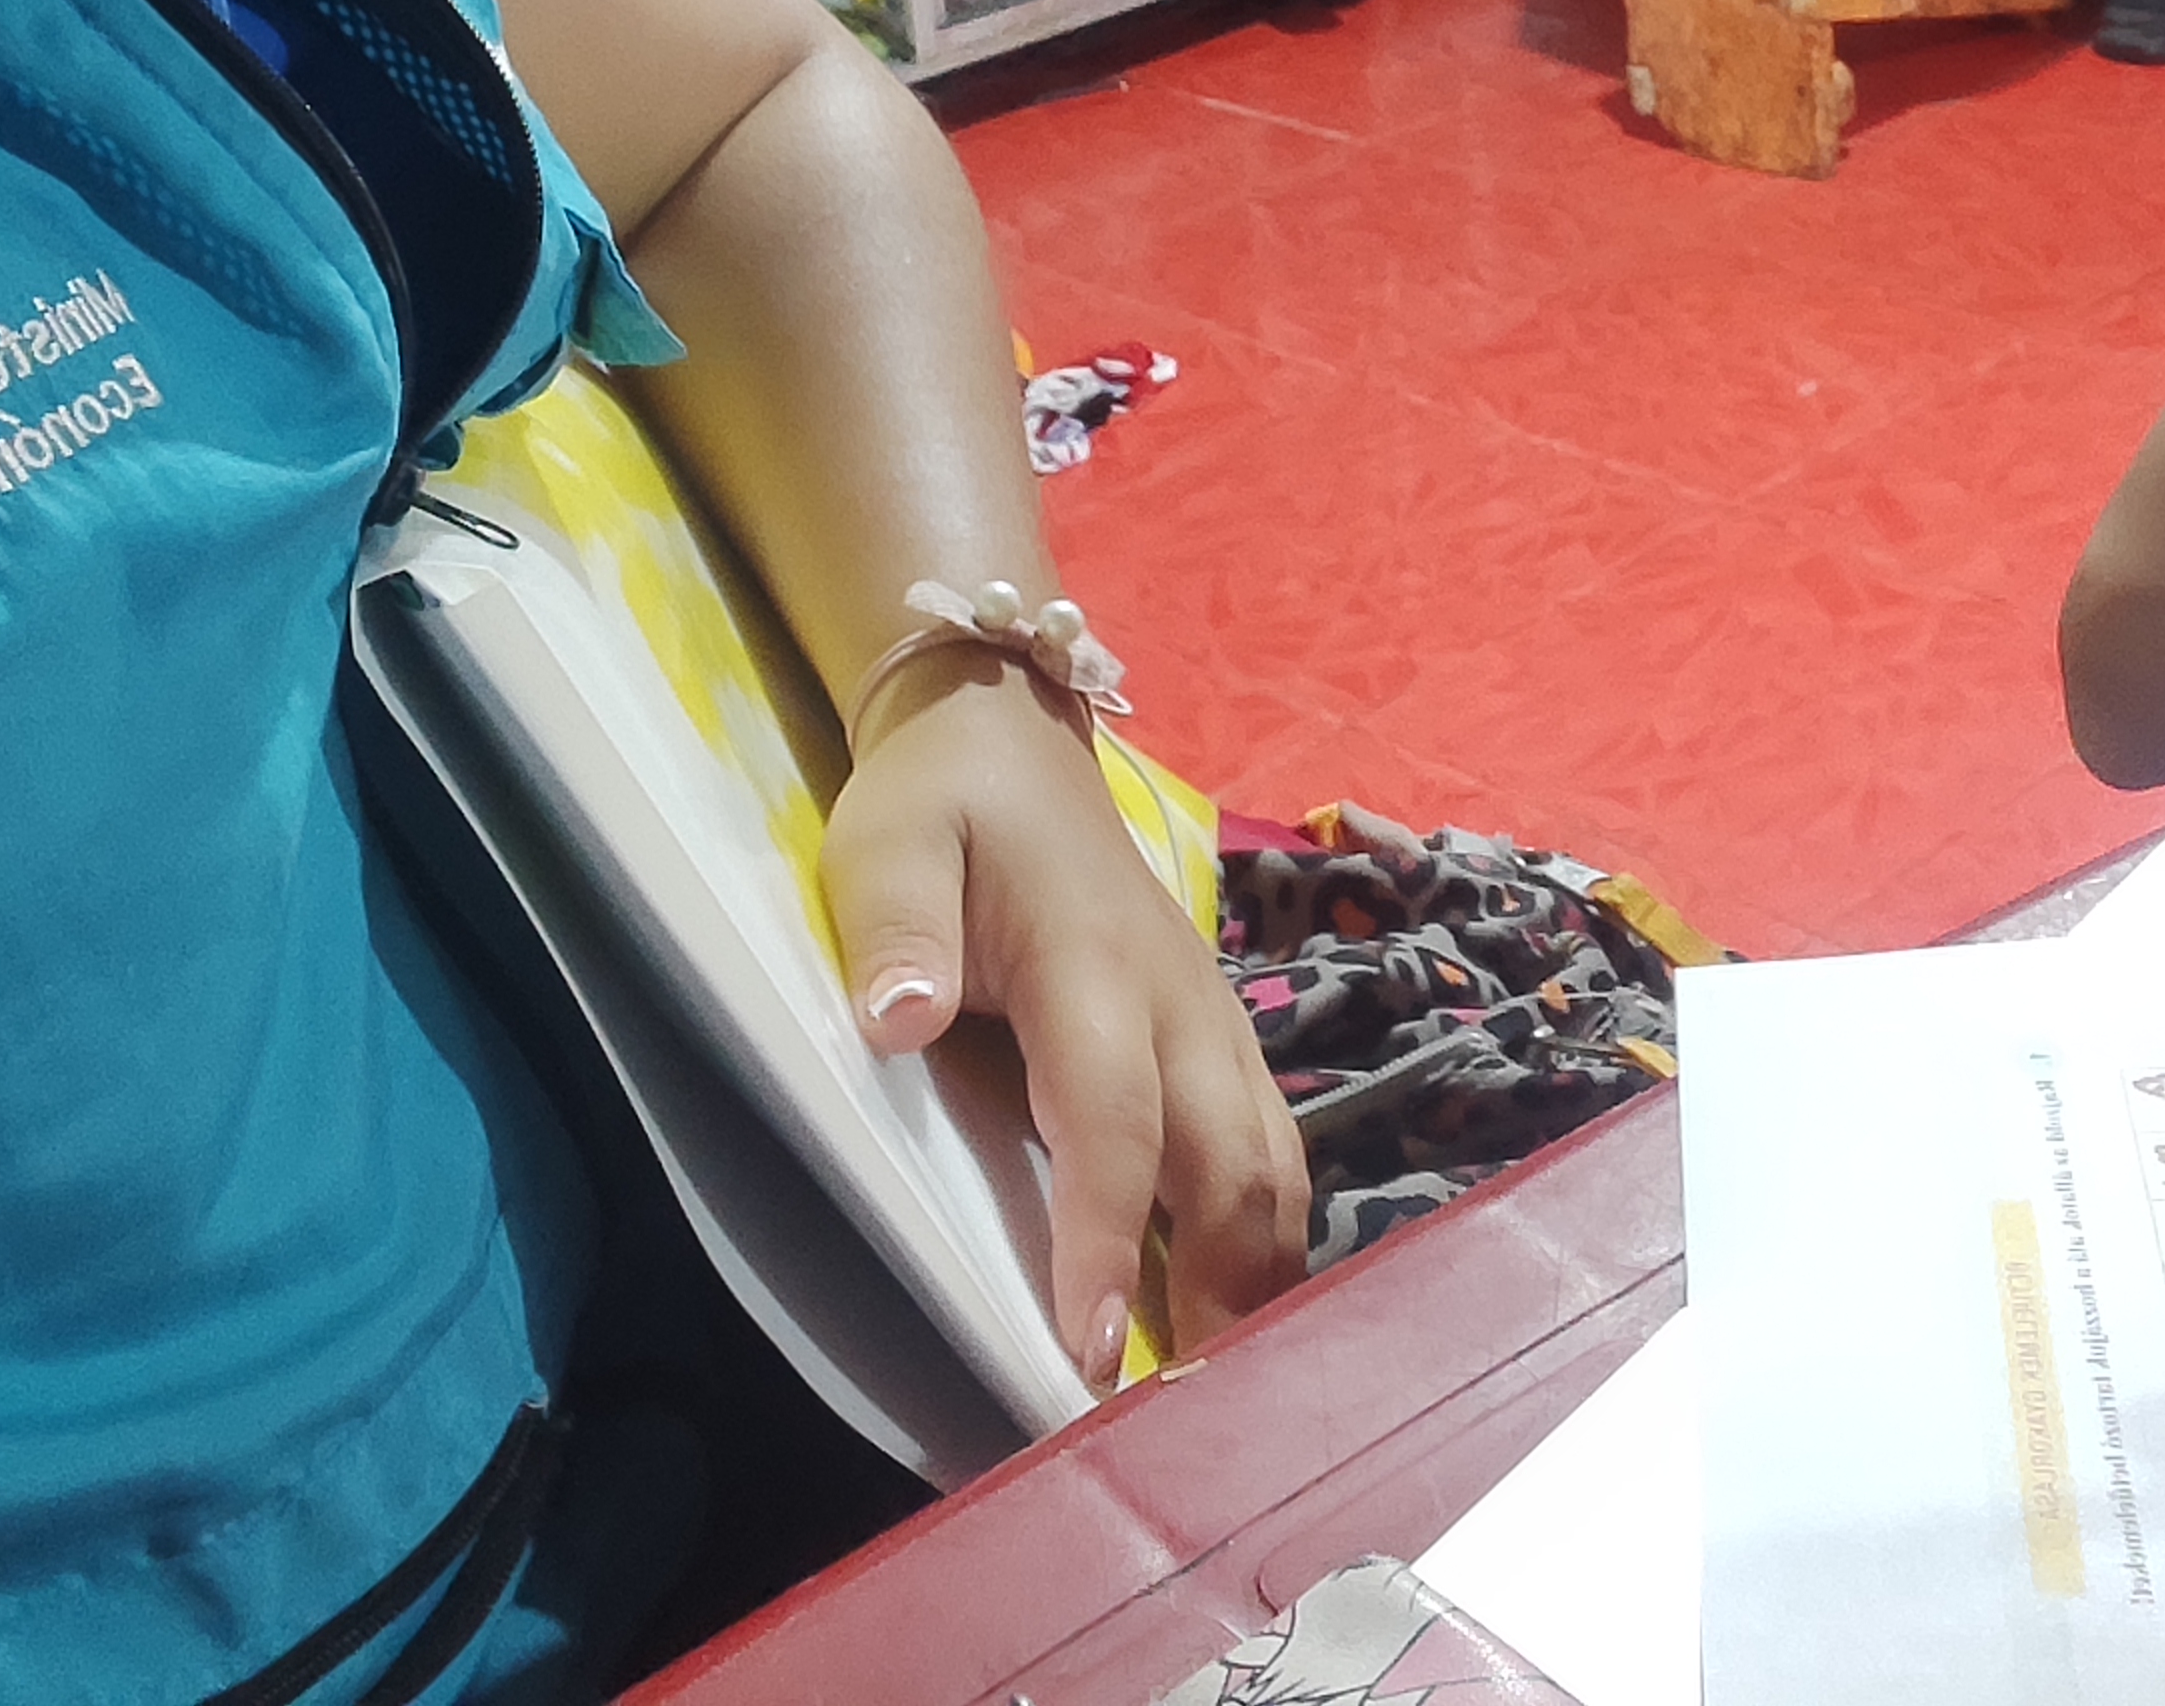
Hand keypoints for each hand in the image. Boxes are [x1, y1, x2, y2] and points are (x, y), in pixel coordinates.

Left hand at [820, 663, 1307, 1381]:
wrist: (1013, 740)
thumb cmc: (943, 805)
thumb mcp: (890, 841)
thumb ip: (895, 928)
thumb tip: (897, 1021)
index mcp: (1096, 966)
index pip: (1114, 1118)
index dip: (1108, 1236)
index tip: (1094, 1352)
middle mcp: (1181, 1004)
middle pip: (1234, 1165)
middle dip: (1221, 1294)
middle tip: (1183, 1425)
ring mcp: (1215, 1023)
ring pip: (1275, 1169)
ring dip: (1260, 1280)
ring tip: (1227, 1398)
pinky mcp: (1222, 1043)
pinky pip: (1268, 1153)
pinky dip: (1266, 1242)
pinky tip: (1236, 1319)